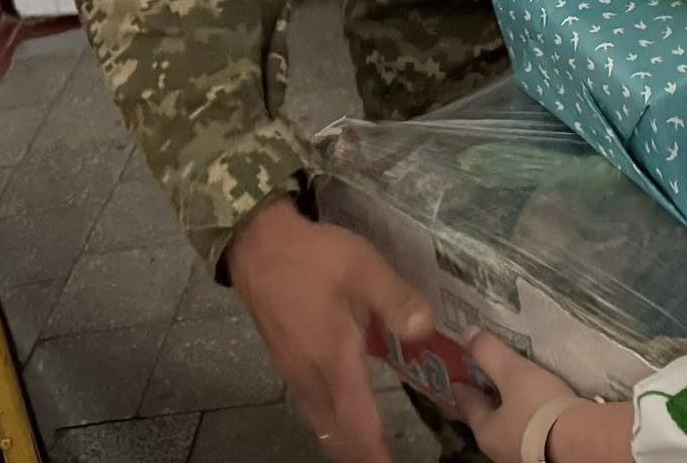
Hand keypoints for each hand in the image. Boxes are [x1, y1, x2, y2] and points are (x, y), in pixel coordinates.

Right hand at [226, 197, 431, 462]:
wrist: (259, 245)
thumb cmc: (316, 257)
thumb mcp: (365, 269)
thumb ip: (397, 301)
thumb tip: (427, 330)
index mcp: (333, 359)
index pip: (357, 420)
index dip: (375, 449)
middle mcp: (309, 375)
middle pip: (336, 430)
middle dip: (360, 451)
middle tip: (384, 460)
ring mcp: (292, 370)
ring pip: (319, 420)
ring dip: (344, 438)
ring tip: (368, 447)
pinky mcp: (284, 360)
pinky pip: (309, 405)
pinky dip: (328, 420)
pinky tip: (340, 412)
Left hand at [455, 331, 633, 462]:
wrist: (579, 442)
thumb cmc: (539, 408)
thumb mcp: (513, 373)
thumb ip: (490, 354)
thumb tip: (467, 333)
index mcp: (486, 431)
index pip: (469, 407)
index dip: (463, 391)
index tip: (457, 382)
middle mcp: (499, 449)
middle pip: (488, 422)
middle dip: (487, 405)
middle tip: (487, 387)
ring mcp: (521, 455)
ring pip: (510, 431)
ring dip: (511, 415)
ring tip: (518, 398)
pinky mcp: (544, 456)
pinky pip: (531, 435)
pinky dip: (531, 422)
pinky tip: (541, 414)